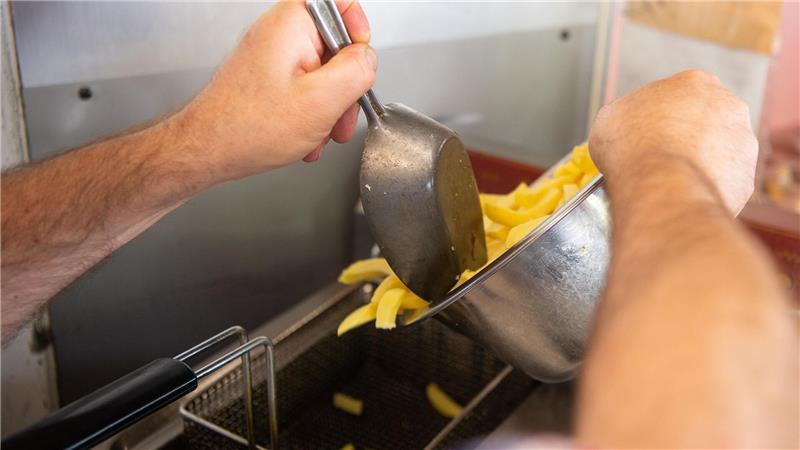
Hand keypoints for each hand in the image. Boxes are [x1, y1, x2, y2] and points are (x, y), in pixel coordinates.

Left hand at [179, 0, 375, 181]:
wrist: (207, 151)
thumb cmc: (247, 127)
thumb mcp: (321, 100)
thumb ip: (356, 71)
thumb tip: (368, 59)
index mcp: (291, 25)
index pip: (338, 2)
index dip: (356, 29)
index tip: (360, 59)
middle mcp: (280, 34)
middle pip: (335, 46)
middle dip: (345, 86)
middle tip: (341, 113)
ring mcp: (273, 58)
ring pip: (322, 74)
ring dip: (329, 108)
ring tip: (320, 133)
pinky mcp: (269, 80)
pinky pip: (305, 90)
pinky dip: (311, 115)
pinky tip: (305, 137)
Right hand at [589, 70, 757, 213]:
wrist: (660, 186)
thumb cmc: (633, 147)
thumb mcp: (610, 117)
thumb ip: (627, 114)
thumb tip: (626, 125)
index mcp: (694, 82)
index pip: (678, 97)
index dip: (659, 118)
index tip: (646, 134)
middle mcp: (728, 106)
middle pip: (705, 121)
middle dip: (686, 137)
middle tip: (661, 156)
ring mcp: (742, 142)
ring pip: (718, 153)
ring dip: (699, 163)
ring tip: (671, 179)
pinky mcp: (745, 177)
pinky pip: (723, 183)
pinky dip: (706, 188)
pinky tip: (684, 193)